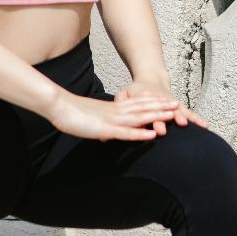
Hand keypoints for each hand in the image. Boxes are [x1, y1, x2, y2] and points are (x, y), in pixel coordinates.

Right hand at [46, 90, 183, 141]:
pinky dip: (140, 134)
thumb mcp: (92, 119)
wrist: (58, 106)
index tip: (168, 100)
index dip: (154, 101)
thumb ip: (102, 124)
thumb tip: (107, 131)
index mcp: (113, 108)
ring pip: (139, 118)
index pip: (138, 103)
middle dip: (161, 106)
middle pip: (143, 107)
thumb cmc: (71, 113)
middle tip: (178, 103)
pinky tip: (152, 135)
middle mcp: (116, 111)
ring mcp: (112, 120)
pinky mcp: (105, 129)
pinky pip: (126, 132)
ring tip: (173, 115)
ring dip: (157, 117)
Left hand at [114, 76, 209, 136]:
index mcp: (143, 97)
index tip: (152, 128)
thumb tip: (115, 120)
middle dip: (163, 120)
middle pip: (162, 110)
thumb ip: (119, 105)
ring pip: (177, 109)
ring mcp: (169, 102)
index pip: (146, 108)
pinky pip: (187, 112)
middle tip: (164, 131)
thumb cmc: (135, 91)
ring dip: (181, 117)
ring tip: (186, 125)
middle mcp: (158, 99)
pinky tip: (205, 126)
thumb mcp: (123, 94)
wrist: (152, 78)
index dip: (149, 118)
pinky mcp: (177, 105)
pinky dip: (196, 118)